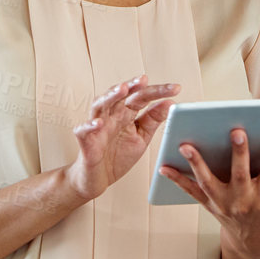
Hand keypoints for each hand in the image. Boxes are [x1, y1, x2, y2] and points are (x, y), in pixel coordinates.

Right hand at [65, 76, 179, 201]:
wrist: (98, 179)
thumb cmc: (117, 156)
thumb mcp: (141, 137)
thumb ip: (153, 120)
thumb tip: (169, 103)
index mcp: (126, 114)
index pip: (141, 97)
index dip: (158, 92)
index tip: (176, 89)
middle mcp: (111, 116)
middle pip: (120, 96)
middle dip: (131, 86)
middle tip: (143, 79)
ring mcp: (97, 127)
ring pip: (100, 105)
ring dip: (110, 96)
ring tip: (122, 89)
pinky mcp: (85, 141)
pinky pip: (84, 130)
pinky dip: (90, 125)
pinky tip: (99, 122)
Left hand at [159, 125, 259, 243]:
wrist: (252, 239)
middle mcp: (244, 201)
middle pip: (240, 174)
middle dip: (240, 153)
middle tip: (237, 131)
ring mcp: (223, 203)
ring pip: (208, 182)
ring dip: (196, 163)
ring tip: (185, 145)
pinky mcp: (209, 204)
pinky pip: (190, 192)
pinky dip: (176, 180)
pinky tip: (164, 166)